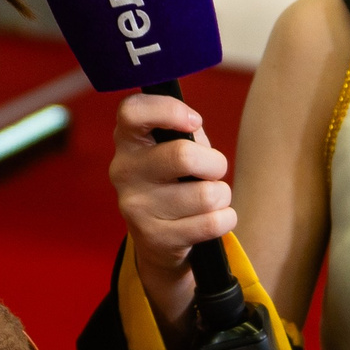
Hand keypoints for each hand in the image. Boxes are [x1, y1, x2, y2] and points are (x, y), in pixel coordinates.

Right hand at [107, 94, 234, 323]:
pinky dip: (225, 219)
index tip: (193, 121)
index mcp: (128, 140)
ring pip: (206, 195)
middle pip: (183, 156)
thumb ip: (185, 131)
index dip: (168, 110)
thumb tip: (193, 127)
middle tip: (214, 170)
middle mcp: (124, 171)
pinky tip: (214, 218)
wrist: (158, 240)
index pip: (132, 111)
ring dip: (221, 195)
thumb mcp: (173, 147)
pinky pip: (211, 223)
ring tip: (210, 198)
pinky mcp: (154, 238)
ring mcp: (136, 207)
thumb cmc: (173, 179)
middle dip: (215, 163)